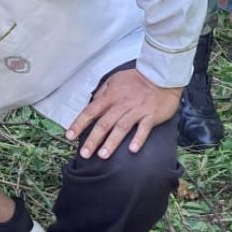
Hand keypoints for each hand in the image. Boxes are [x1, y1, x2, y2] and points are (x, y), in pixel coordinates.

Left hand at [66, 67, 181, 159]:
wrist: (161, 75)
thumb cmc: (136, 79)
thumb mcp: (114, 80)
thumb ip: (102, 92)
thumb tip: (92, 103)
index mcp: (110, 96)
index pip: (91, 111)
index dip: (79, 124)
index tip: (70, 136)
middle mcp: (121, 104)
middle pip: (104, 123)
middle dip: (93, 139)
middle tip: (84, 154)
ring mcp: (136, 110)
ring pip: (121, 127)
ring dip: (111, 142)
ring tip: (102, 155)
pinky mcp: (151, 115)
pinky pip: (144, 129)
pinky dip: (138, 139)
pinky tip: (132, 150)